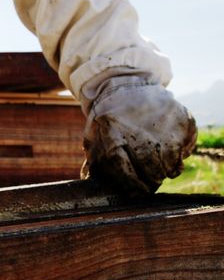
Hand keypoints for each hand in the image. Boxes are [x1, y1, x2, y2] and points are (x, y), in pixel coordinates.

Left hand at [81, 77, 196, 194]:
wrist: (125, 86)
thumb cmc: (107, 120)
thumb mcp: (94, 139)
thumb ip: (95, 165)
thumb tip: (93, 185)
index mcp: (113, 137)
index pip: (127, 174)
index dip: (134, 188)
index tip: (137, 193)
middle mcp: (140, 132)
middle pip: (152, 172)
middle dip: (151, 181)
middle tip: (149, 180)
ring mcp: (164, 126)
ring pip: (170, 165)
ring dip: (165, 170)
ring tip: (157, 163)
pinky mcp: (183, 120)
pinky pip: (186, 150)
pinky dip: (179, 154)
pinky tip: (168, 147)